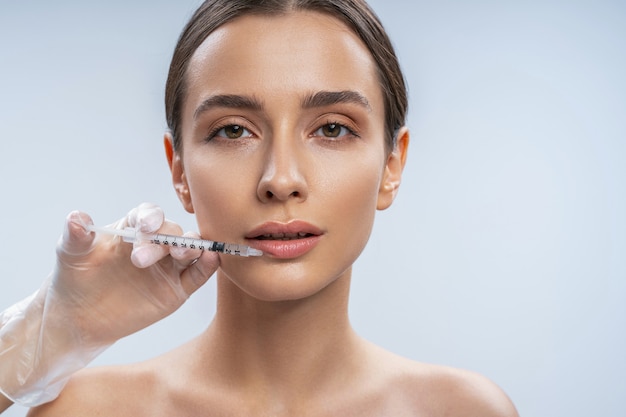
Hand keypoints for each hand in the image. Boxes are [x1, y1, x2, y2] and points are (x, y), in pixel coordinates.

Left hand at [0, 203, 218, 405]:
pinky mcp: (178, 289)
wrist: (80, 318)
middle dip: (163, 240)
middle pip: (172, 231)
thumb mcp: (70, 253)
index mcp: (134, 228)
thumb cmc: (76, 278)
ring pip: (191, 249)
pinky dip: (208, 266)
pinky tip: (211, 258)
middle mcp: (156, 243)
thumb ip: (75, 235)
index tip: (144, 226)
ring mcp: (169, 266)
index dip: (151, 217)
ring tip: (179, 254)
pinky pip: (198, 275)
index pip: (150, 215)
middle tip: (139, 260)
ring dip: (191, 246)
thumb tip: (76, 218)